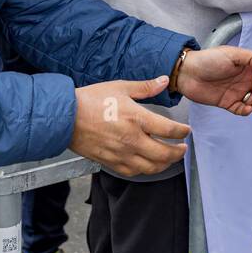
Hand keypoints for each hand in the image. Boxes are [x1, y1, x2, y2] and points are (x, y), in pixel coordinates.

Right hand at [70, 77, 189, 175]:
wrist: (64, 117)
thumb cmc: (91, 100)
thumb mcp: (120, 87)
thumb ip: (146, 87)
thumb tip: (165, 80)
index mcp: (137, 118)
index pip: (169, 130)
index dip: (182, 131)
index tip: (186, 131)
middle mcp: (131, 139)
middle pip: (164, 153)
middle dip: (178, 152)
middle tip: (183, 148)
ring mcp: (121, 153)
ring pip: (151, 167)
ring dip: (165, 164)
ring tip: (170, 158)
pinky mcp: (110, 162)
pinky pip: (133, 172)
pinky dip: (145, 170)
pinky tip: (148, 165)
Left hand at [176, 46, 251, 114]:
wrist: (187, 73)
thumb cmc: (209, 59)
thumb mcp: (231, 53)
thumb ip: (250, 57)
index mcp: (248, 67)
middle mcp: (245, 80)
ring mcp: (237, 92)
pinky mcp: (228, 103)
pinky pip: (241, 110)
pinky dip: (246, 111)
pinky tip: (247, 108)